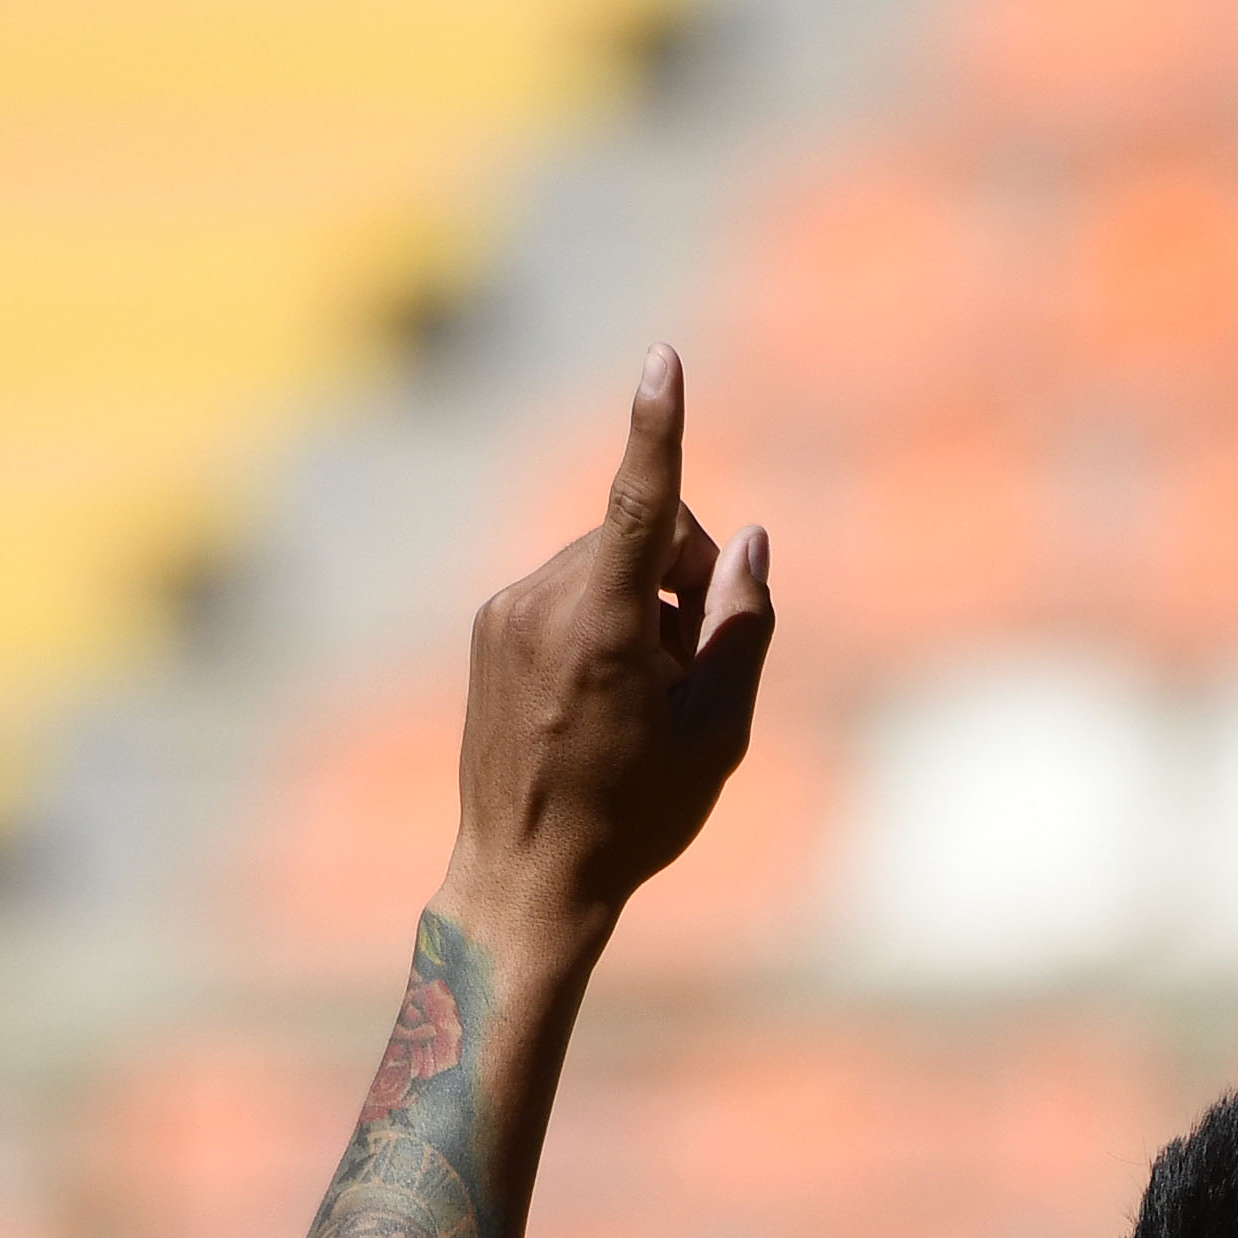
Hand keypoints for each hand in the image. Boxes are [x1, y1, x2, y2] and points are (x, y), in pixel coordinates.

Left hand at [449, 353, 774, 961]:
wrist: (525, 877)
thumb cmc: (633, 813)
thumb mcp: (717, 728)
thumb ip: (742, 624)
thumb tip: (749, 540)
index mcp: (603, 628)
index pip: (641, 503)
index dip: (658, 427)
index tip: (661, 360)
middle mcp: (543, 603)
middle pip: (646, 538)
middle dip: (686, 580)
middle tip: (697, 669)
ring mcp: (506, 613)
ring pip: (606, 565)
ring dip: (643, 607)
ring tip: (643, 699)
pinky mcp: (488, 627)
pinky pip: (566, 592)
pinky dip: (600, 621)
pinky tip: (600, 697)